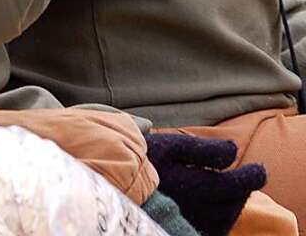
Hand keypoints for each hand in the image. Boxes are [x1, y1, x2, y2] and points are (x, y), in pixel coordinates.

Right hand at [146, 133, 264, 235]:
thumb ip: (202, 148)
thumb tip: (234, 150)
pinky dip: (221, 219)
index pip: (233, 185)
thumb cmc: (142, 159)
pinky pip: (212, 229)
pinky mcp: (181, 230)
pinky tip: (216, 207)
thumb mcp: (168, 145)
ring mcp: (186, 223)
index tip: (261, 169)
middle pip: (231, 204)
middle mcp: (191, 209)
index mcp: (189, 185)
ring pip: (224, 219)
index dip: (251, 177)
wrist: (112, 179)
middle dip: (243, 189)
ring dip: (234, 204)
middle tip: (248, 176)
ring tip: (233, 190)